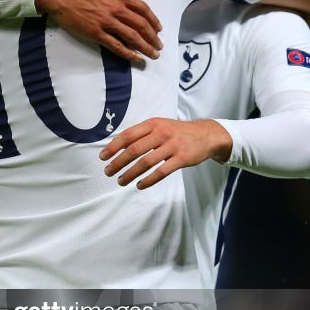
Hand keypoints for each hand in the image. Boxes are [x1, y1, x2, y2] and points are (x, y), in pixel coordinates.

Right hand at [35, 0, 161, 62]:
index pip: (142, 9)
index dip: (153, 20)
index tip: (158, 29)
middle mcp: (115, 9)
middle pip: (140, 25)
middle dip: (152, 37)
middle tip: (159, 46)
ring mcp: (106, 22)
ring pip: (131, 37)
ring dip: (145, 47)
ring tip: (153, 55)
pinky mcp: (95, 33)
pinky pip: (115, 45)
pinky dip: (127, 53)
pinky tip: (135, 58)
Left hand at [100, 118, 232, 188]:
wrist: (206, 135)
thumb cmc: (177, 132)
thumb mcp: (159, 126)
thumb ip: (141, 134)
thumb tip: (117, 146)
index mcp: (153, 124)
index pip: (128, 135)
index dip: (113, 147)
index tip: (103, 157)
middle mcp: (161, 133)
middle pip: (134, 150)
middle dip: (118, 162)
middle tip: (108, 172)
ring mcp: (172, 146)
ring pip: (146, 162)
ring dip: (130, 173)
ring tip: (121, 181)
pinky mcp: (182, 158)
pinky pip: (161, 172)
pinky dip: (148, 180)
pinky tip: (139, 185)